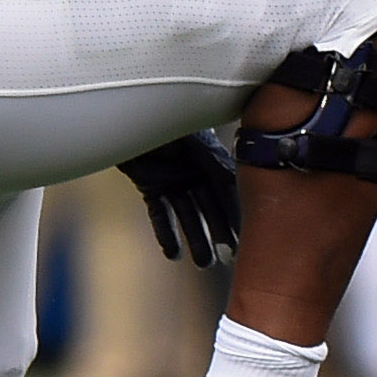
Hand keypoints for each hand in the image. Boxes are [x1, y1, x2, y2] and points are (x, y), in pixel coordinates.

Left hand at [117, 130, 239, 266]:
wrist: (130, 114)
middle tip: (229, 258)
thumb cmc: (168, 120)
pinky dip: (165, 233)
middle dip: (220, 232)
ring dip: (196, 238)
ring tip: (204, 263)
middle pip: (210, 207)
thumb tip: (239, 185)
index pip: (228, 193)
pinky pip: (159, 214)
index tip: (246, 239)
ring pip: (187, 214)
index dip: (236, 216)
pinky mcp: (150, 185)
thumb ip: (217, 163)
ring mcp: (172, 179)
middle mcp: (195, 171)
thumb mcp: (198, 143)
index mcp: (212, 158)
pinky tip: (173, 254)